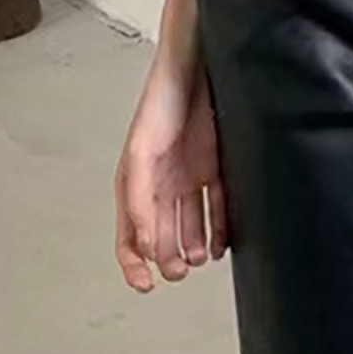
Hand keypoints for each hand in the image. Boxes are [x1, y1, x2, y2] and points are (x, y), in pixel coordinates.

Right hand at [114, 52, 227, 290]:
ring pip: (191, 224)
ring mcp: (188, 176)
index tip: (147, 284)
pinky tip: (223, 241)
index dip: (134, 264)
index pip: (129, 236)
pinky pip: (217, 204)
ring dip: (195, 246)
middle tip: (181, 270)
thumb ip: (140, 200)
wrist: (196, 69)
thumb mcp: (140, 155)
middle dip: (169, 258)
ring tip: (202, 257)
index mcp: (135, 186)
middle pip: (162, 235)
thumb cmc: (160, 104)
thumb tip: (146, 245)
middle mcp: (161, 185)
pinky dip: (219, 225)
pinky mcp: (214, 165)